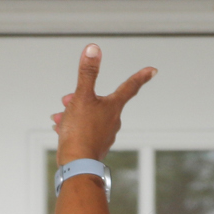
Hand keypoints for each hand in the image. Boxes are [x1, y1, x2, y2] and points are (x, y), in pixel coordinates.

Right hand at [51, 43, 153, 164]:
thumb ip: (87, 73)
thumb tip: (94, 49)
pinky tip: (61, 128)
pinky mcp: (94, 146)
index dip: (140, 76)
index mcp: (113, 107)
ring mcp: (104, 134)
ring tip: (60, 117)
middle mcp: (113, 120)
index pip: (130, 86)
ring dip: (74, 113)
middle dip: (82, 98)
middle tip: (66, 100)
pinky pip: (84, 130)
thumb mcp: (81, 97)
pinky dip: (72, 126)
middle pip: (100, 102)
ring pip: (89, 116)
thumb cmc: (80, 132)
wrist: (76, 164)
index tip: (152, 70)